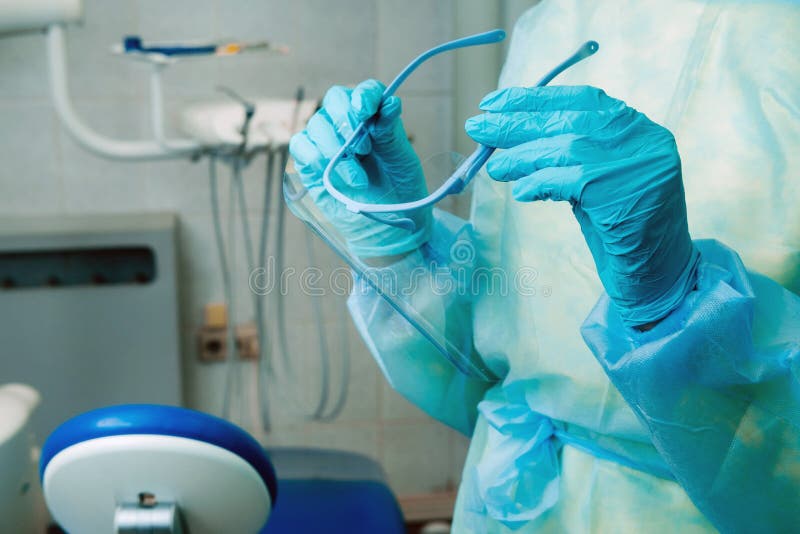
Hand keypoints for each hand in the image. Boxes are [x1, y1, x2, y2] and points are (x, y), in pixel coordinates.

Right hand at [289, 79, 430, 257]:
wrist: (387, 228)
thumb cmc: (399, 191)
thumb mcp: (401, 162)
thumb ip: (391, 133)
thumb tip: (389, 103)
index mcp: (374, 118)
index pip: (365, 92)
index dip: (364, 95)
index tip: (366, 110)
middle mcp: (348, 124)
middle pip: (334, 100)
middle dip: (347, 121)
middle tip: (364, 150)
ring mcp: (327, 142)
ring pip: (317, 124)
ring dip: (336, 149)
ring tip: (358, 178)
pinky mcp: (310, 163)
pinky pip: (300, 145)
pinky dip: (314, 156)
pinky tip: (330, 174)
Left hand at [466, 85, 698, 326]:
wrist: (658, 275)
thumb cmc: (620, 229)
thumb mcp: (595, 180)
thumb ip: (566, 154)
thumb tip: (508, 138)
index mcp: (635, 128)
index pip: (579, 99)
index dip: (533, 98)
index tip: (494, 102)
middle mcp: (640, 138)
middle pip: (568, 120)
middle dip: (516, 122)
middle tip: (476, 128)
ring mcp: (634, 163)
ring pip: (564, 147)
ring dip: (521, 156)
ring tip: (494, 168)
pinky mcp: (621, 191)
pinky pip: (566, 179)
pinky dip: (538, 183)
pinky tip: (521, 192)